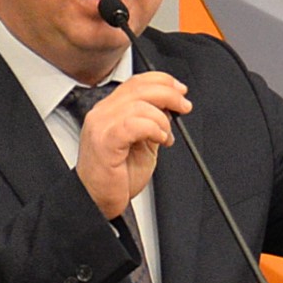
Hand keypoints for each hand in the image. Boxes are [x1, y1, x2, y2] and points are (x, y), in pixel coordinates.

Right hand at [75, 71, 192, 220]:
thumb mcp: (142, 144)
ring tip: (166, 137)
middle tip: (184, 107)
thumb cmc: (117, 178)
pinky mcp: (105, 141)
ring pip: (140, 104)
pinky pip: (135, 124)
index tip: (180, 90)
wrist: (98, 200)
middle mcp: (102, 114)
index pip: (135, 82)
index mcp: (109, 111)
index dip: (162, 81)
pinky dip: (154, 129)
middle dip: (169, 94)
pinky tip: (160, 140)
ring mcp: (101, 125)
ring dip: (162, 119)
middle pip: (139, 88)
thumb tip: (171, 108)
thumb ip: (152, 123)